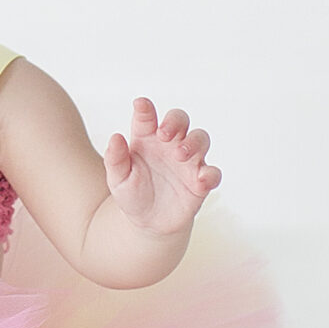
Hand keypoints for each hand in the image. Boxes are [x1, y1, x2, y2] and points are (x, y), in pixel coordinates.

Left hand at [101, 99, 221, 238]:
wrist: (148, 222)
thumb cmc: (132, 193)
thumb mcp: (117, 179)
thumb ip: (115, 159)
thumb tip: (115, 137)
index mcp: (146, 138)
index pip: (147, 117)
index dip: (145, 109)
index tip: (140, 105)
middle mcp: (169, 145)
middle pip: (180, 120)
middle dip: (175, 121)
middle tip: (163, 134)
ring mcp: (187, 161)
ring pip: (200, 139)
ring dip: (193, 143)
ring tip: (179, 155)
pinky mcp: (200, 182)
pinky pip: (212, 173)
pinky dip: (210, 174)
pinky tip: (200, 179)